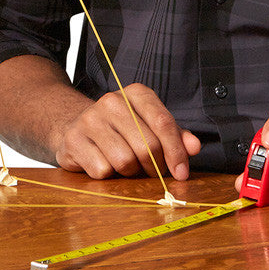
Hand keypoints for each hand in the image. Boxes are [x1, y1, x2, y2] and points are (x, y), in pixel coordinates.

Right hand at [52, 83, 201, 180]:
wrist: (75, 126)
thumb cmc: (121, 129)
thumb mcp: (150, 126)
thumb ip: (175, 136)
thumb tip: (194, 147)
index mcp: (136, 94)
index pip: (163, 122)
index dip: (176, 152)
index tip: (181, 173)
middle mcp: (112, 101)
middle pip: (146, 146)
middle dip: (154, 167)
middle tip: (151, 172)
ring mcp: (90, 119)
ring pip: (125, 161)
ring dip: (130, 173)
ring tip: (127, 166)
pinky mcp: (74, 140)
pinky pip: (102, 170)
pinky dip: (108, 176)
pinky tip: (105, 164)